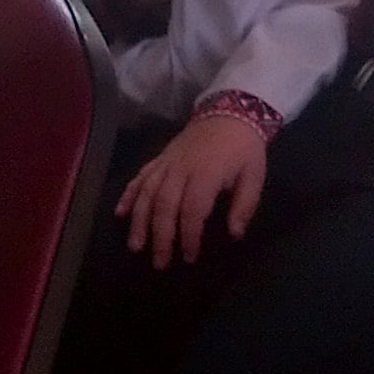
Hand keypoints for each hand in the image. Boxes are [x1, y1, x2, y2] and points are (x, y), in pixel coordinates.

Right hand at [116, 114, 267, 267]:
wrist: (231, 111)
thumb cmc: (244, 149)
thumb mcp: (254, 175)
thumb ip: (244, 205)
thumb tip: (235, 234)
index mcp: (206, 173)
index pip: (192, 209)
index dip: (189, 235)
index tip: (189, 256)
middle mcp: (181, 169)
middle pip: (164, 205)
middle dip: (160, 236)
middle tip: (159, 262)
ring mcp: (166, 162)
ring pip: (147, 193)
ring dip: (139, 221)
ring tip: (136, 246)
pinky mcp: (159, 158)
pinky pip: (140, 176)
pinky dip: (128, 194)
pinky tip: (119, 213)